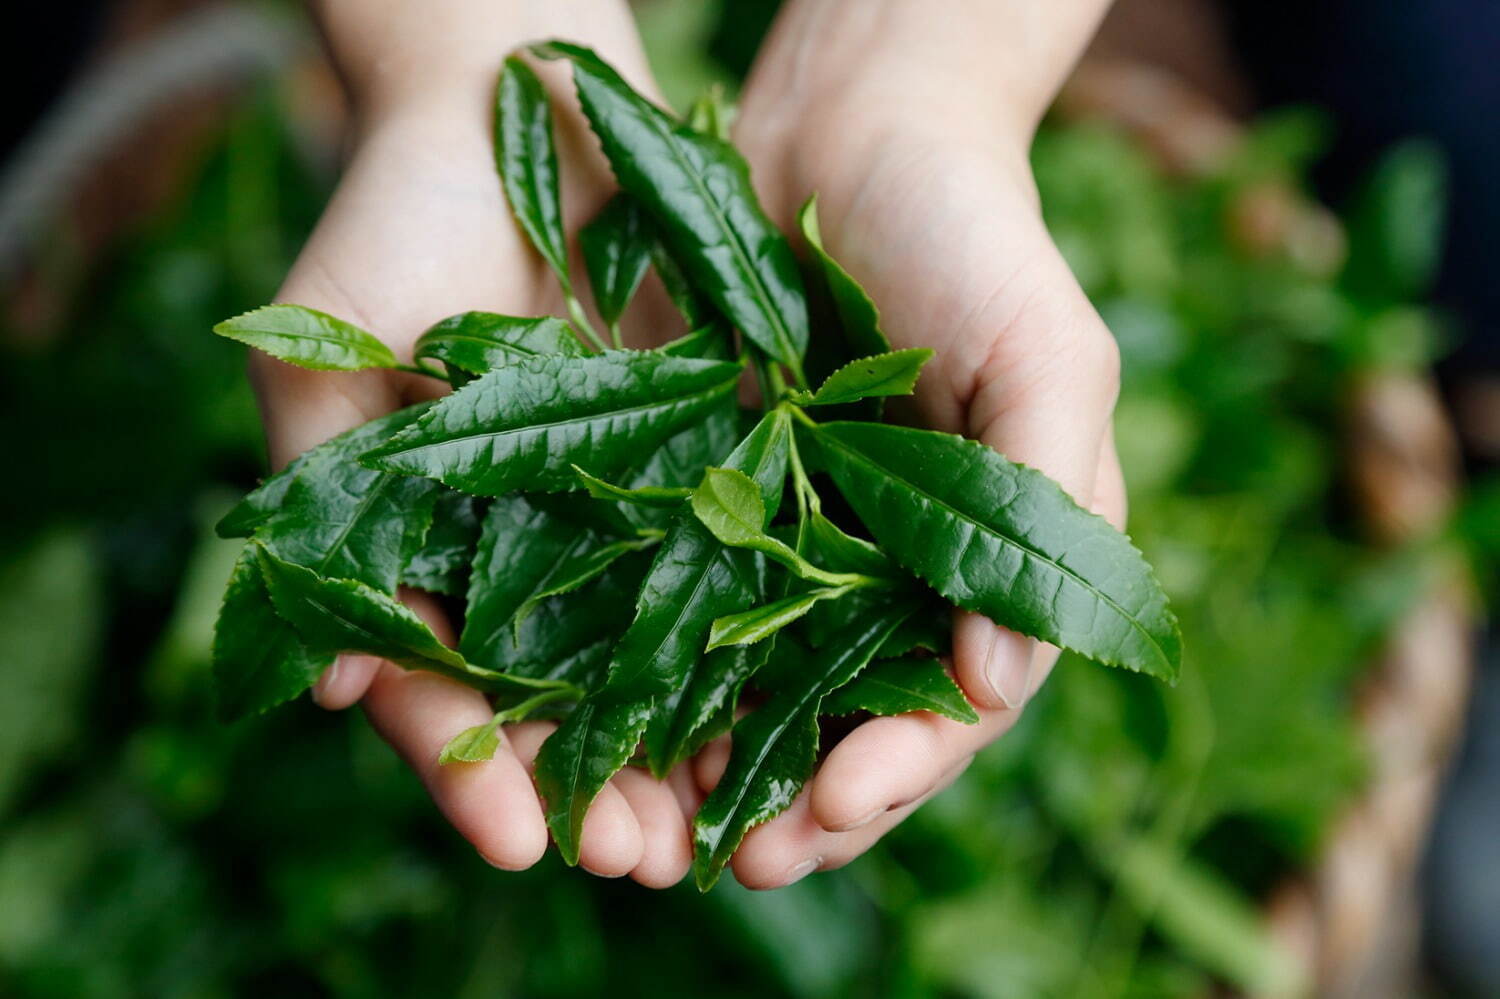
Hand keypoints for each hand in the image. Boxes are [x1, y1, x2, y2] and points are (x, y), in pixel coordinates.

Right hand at [254, 0, 694, 886]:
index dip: (478, 772)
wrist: (507, 109)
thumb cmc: (388, 235)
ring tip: (723, 829)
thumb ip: (323, 525)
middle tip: (643, 859)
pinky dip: (765, 641)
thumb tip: (322, 688)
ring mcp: (627, 517)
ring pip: (661, 661)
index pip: (450, 695)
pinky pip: (743, 565)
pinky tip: (793, 709)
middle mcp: (535, 559)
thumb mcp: (327, 376)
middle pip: (568, 705)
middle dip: (604, 789)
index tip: (517, 839)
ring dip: (692, 750)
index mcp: (433, 562)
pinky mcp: (716, 463)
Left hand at [698, 0, 1125, 887]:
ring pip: (763, 689)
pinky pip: (682, 606)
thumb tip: (997, 676)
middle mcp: (899, 570)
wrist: (850, 129)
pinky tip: (614, 722)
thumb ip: (1047, 501)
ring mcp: (803, 542)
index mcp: (996, 557)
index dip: (904, 765)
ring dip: (719, 767)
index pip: (960, 700)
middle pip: (855, 720)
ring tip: (663, 833)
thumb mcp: (1046, 353)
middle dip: (804, 803)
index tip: (837, 807)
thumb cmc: (974, 235)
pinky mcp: (714, 501)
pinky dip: (655, 672)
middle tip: (743, 863)